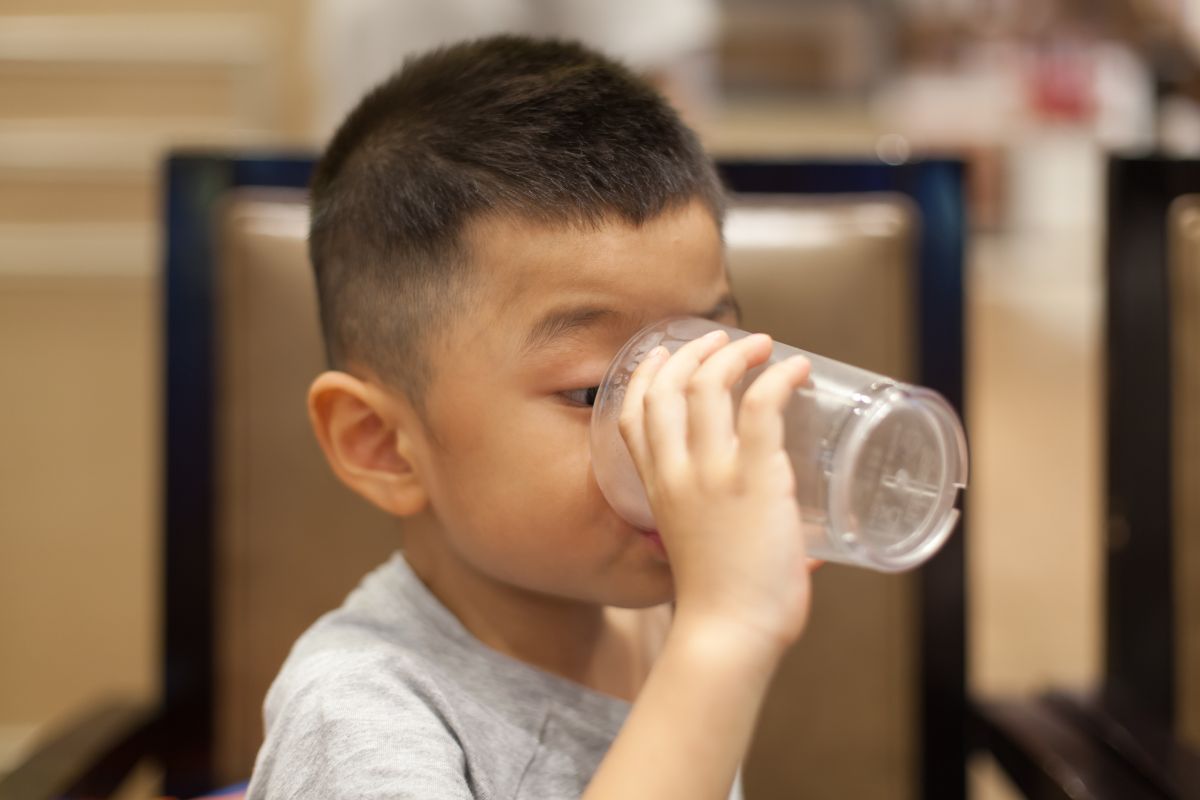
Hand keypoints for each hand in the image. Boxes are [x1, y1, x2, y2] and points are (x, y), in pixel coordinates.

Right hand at [618, 329, 814, 656]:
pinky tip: (796, 369)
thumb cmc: (722, 609)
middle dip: (693, 351)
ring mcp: (714, 472)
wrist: (729, 634)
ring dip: (734, 354)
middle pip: (670, 387)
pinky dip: (778, 378)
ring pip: (710, 384)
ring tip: (761, 345)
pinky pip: (762, 404)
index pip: (633, 414)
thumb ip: (744, 544)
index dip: (646, 375)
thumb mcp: (703, 557)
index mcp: (657, 490)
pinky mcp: (756, 477)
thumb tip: (807, 551)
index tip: (662, 355)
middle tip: (722, 339)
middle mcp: (677, 472)